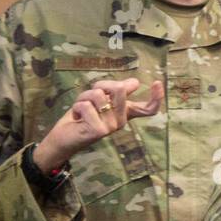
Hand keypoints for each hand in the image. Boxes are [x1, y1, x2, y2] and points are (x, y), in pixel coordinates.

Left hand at [32, 78, 164, 172]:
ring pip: (99, 94)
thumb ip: (115, 92)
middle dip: (100, 85)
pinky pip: (87, 105)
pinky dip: (77, 106)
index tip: (158, 83)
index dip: (156, 97)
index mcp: (124, 113)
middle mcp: (121, 121)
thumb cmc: (80, 117)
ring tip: (81, 109)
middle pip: (120, 89)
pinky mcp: (100, 130)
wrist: (62, 139)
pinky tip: (76, 117)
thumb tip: (135, 82)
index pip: (147, 109)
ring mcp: (112, 127)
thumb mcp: (98, 100)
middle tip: (89, 97)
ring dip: (84, 97)